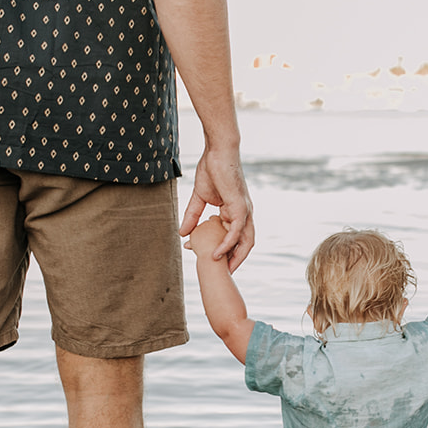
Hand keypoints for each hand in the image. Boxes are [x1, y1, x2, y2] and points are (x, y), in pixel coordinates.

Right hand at [180, 144, 253, 270]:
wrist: (218, 151)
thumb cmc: (211, 170)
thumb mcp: (200, 198)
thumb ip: (193, 216)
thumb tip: (182, 233)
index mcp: (236, 211)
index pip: (235, 237)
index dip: (226, 251)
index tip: (214, 263)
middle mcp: (244, 213)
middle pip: (246, 244)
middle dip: (236, 260)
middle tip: (224, 275)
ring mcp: (244, 210)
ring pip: (244, 241)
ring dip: (234, 257)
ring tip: (223, 270)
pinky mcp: (240, 206)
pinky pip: (236, 231)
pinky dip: (228, 244)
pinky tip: (217, 253)